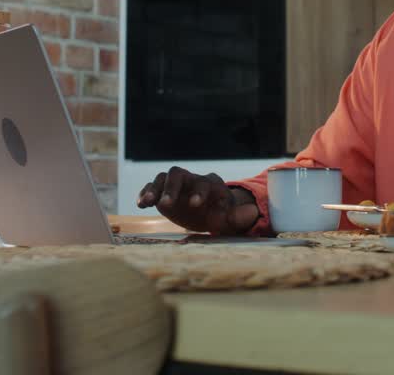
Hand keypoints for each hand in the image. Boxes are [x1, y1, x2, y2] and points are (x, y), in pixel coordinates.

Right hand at [136, 167, 259, 235]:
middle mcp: (191, 180)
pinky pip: (152, 187)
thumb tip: (253, 212)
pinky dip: (145, 193)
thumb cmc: (222, 215)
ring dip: (155, 189)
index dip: (200, 192)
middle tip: (166, 205)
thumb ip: (240, 216)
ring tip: (147, 203)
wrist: (209, 215)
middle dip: (172, 188)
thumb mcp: (232, 219)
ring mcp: (176, 185)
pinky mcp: (163, 192)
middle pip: (179, 174)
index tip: (195, 205)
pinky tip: (141, 204)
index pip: (204, 183)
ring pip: (163, 178)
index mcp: (210, 184)